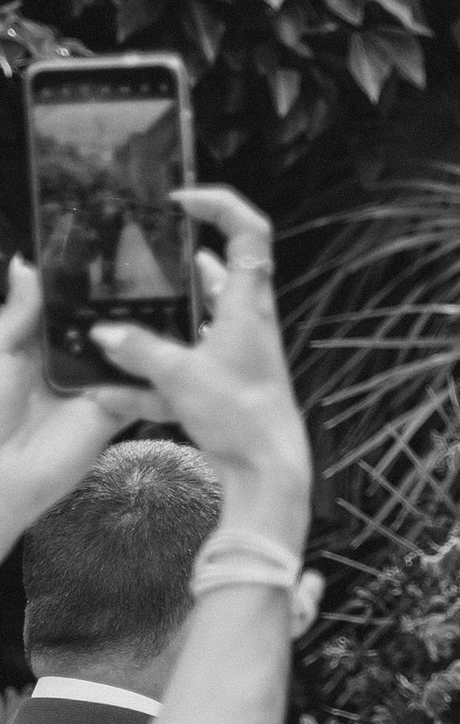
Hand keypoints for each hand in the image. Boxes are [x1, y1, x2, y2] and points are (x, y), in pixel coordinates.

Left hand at [0, 256, 156, 545]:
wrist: (3, 469)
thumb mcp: (1, 348)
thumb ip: (20, 310)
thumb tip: (27, 264)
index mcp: (39, 340)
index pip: (71, 306)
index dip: (90, 285)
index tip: (117, 255)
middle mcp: (71, 360)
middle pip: (105, 328)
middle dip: (127, 307)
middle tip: (160, 275)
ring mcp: (96, 386)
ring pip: (128, 356)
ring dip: (147, 338)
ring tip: (179, 304)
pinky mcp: (115, 412)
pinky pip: (141, 392)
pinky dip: (156, 378)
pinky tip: (178, 353)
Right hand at [86, 187, 311, 556]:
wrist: (269, 471)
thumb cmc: (240, 415)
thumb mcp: (179, 375)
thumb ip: (139, 350)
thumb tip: (106, 335)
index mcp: (247, 303)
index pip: (249, 231)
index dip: (220, 205)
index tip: (181, 201)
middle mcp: (247, 321)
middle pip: (219, 273)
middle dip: (180, 264)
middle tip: (144, 259)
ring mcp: (239, 352)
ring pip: (201, 318)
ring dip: (167, 315)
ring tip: (125, 313)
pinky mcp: (228, 383)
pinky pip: (188, 365)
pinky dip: (157, 372)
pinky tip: (114, 391)